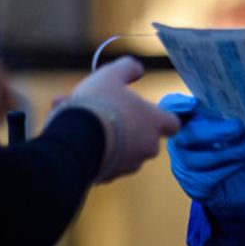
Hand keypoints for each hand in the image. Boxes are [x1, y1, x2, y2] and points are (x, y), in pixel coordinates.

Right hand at [55, 57, 180, 182]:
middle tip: (101, 110)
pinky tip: (72, 136)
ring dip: (104, 134)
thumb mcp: (112, 75)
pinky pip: (104, 161)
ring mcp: (130, 165)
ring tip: (77, 120)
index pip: (173, 123)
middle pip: (143, 136)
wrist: (76, 141)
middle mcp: (148, 146)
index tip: (145, 111)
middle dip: (123, 123)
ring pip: (120, 148)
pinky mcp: (110, 177)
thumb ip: (128, 68)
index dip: (161, 117)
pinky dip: (92, 150)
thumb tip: (137, 69)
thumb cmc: (99, 104)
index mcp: (154, 122)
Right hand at [161, 93, 244, 216]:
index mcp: (185, 119)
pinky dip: (234, 166)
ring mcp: (184, 166)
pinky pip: (211, 178)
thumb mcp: (237, 124)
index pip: (169, 108)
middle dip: (214, 131)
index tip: (193, 103)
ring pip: (200, 160)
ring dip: (232, 151)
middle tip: (239, 126)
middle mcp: (179, 142)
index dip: (176, 104)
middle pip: (186, 136)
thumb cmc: (238, 142)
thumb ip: (233, 114)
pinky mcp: (195, 186)